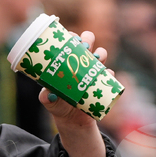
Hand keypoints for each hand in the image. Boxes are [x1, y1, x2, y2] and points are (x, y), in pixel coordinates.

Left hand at [39, 29, 107, 156]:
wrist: (72, 120)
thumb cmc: (57, 105)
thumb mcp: (49, 101)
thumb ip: (46, 98)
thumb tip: (47, 94)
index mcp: (66, 61)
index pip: (69, 43)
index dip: (71, 37)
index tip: (71, 37)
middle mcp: (81, 63)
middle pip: (87, 43)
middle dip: (88, 39)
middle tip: (84, 44)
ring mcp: (93, 71)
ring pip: (101, 55)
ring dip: (101, 52)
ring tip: (97, 57)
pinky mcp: (102, 83)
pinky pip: (109, 75)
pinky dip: (109, 72)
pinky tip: (106, 73)